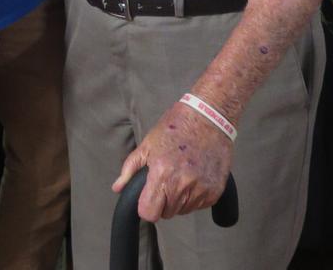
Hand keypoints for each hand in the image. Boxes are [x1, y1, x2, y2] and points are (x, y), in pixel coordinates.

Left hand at [112, 103, 232, 220]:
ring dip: (180, 198)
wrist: (208, 117)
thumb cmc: (177, 127)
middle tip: (168, 178)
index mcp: (162, 174)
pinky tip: (195, 175)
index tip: (149, 196)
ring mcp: (200, 190)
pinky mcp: (214, 192)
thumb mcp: (148, 143)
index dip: (146, 206)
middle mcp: (182, 185)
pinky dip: (195, 195)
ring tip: (182, 173)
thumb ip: (130, 168)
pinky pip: (199, 205)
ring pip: (183, 210)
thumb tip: (118, 188)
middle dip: (163, 200)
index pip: (149, 213)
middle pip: (166, 213)